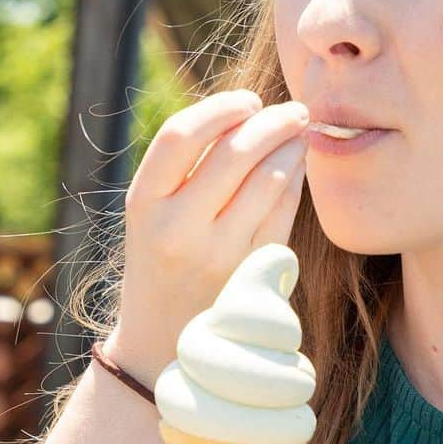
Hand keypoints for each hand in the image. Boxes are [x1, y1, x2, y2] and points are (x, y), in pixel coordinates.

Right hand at [114, 90, 310, 387]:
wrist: (161, 343)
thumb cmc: (161, 260)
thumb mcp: (152, 214)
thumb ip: (186, 168)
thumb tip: (249, 110)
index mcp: (142, 204)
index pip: (179, 135)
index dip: (220, 107)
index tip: (247, 100)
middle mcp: (176, 230)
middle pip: (233, 152)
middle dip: (273, 121)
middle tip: (295, 109)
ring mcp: (217, 255)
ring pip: (269, 181)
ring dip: (293, 147)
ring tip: (300, 133)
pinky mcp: (251, 274)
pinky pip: (285, 213)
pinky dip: (297, 182)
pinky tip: (300, 168)